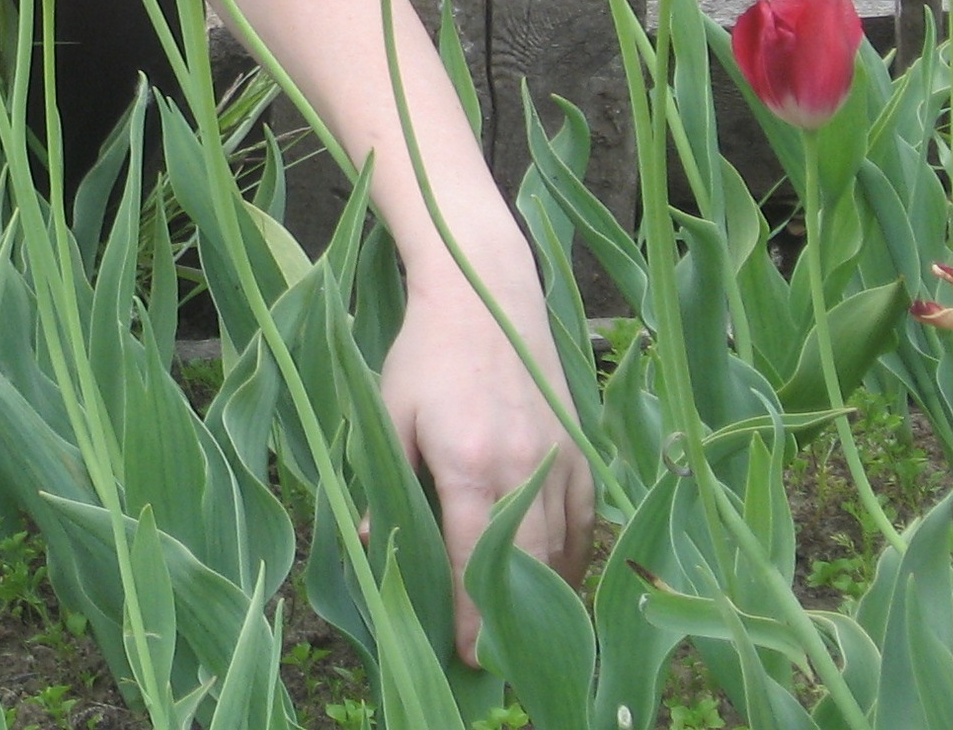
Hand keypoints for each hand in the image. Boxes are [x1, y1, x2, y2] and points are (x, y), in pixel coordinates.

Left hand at [377, 268, 595, 664]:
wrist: (484, 295)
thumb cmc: (425, 354)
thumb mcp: (388, 413)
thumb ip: (383, 480)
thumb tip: (367, 539)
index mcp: (470, 464)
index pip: (473, 559)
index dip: (472, 613)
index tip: (472, 656)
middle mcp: (524, 470)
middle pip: (525, 565)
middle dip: (509, 617)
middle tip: (494, 656)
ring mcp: (559, 460)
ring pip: (560, 548)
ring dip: (542, 592)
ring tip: (519, 625)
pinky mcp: (578, 450)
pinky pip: (585, 520)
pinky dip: (573, 555)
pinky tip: (555, 578)